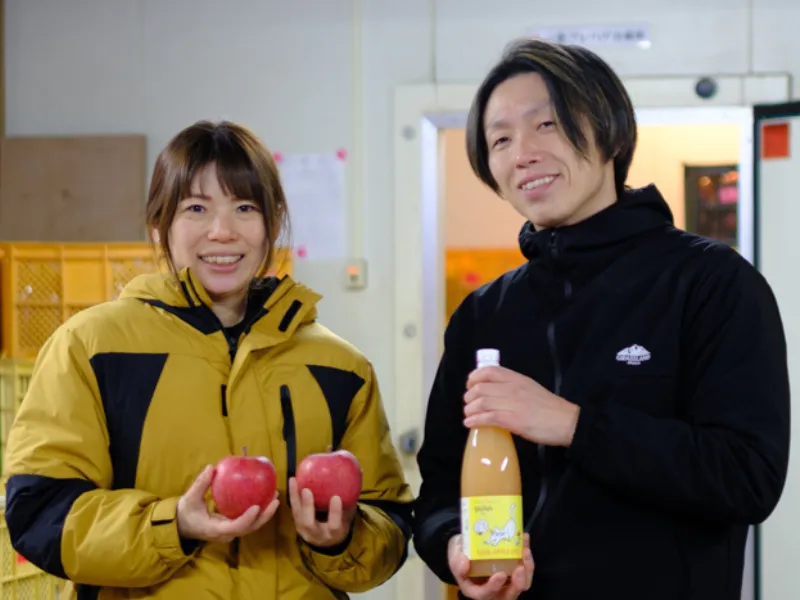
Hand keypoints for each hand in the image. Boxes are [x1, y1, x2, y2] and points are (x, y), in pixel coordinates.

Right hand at [177, 465, 278, 543]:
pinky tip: (266, 498)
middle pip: (249, 528)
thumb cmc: (185, 513)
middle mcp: (226, 534)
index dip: (247, 519)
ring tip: (276, 497)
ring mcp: (230, 532)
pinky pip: (248, 521)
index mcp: (216, 530)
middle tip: (275, 500)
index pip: (235, 527)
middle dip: (264, 516)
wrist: (181, 526)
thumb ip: (200, 484)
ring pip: (251, 526)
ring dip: (265, 514)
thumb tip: (212, 467)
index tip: (257, 507)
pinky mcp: (233, 527)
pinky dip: (259, 512)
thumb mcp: (190, 498)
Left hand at [288, 477, 356, 548]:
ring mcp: (305, 531)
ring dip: (295, 497)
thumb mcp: (349, 516)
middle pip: (309, 523)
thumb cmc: (341, 524)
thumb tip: (360, 471)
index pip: (334, 525)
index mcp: (333, 534)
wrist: (327, 543)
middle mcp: (317, 535)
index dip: (335, 512)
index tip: (336, 497)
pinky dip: (292, 496)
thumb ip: (352, 498)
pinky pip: (294, 510)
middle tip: (306, 490)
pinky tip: (292, 482)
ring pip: (297, 516)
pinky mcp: (297, 525)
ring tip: (293, 480)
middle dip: (307, 506)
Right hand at [448, 533, 533, 599]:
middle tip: (521, 567)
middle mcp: (494, 590)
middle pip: (510, 594)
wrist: (468, 547)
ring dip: (527, 569)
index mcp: (476, 589)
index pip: (485, 594)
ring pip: (521, 583)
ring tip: (525, 550)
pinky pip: (525, 569)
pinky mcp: (514, 571)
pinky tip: (524, 539)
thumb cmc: (461, 555)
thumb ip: (456, 562)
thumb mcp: (454, 556)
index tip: (500, 574)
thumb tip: (465, 563)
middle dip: (518, 583)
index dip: (493, 587)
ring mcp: (506, 582)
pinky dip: (527, 556)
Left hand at [463, 366, 579, 445]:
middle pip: (481, 388)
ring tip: (468, 415)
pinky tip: (469, 424)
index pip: (489, 371)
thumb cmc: (550, 408)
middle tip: (468, 404)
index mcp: (518, 379)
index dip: (474, 377)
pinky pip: (487, 417)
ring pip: (481, 402)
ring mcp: (513, 404)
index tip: (470, 385)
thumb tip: (495, 393)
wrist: (567, 422)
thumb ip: (514, 388)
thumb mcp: (531, 389)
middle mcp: (513, 388)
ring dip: (469, 410)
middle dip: (469, 397)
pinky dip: (474, 420)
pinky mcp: (513, 420)